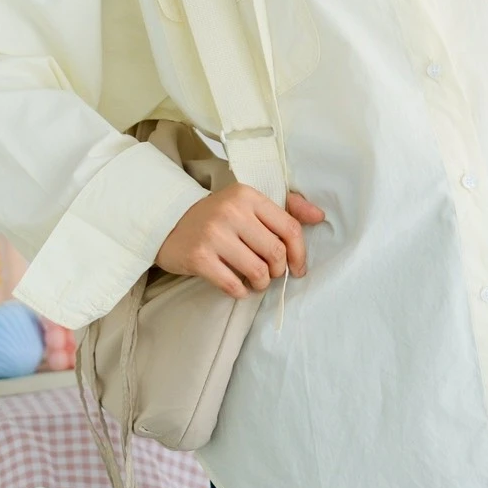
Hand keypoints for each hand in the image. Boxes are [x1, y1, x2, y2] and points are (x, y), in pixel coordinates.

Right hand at [153, 182, 326, 298]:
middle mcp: (232, 211)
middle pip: (275, 252)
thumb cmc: (217, 216)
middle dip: (278, 270)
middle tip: (270, 273)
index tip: (297, 267)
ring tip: (255, 280)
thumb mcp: (248, 203)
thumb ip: (286, 207)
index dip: (299, 253)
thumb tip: (320, 216)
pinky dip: (240, 292)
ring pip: (257, 270)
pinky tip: (237, 287)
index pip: (289, 228)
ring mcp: (213, 234)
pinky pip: (232, 285)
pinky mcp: (198, 257)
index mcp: (248, 196)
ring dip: (261, 283)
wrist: (168, 222)